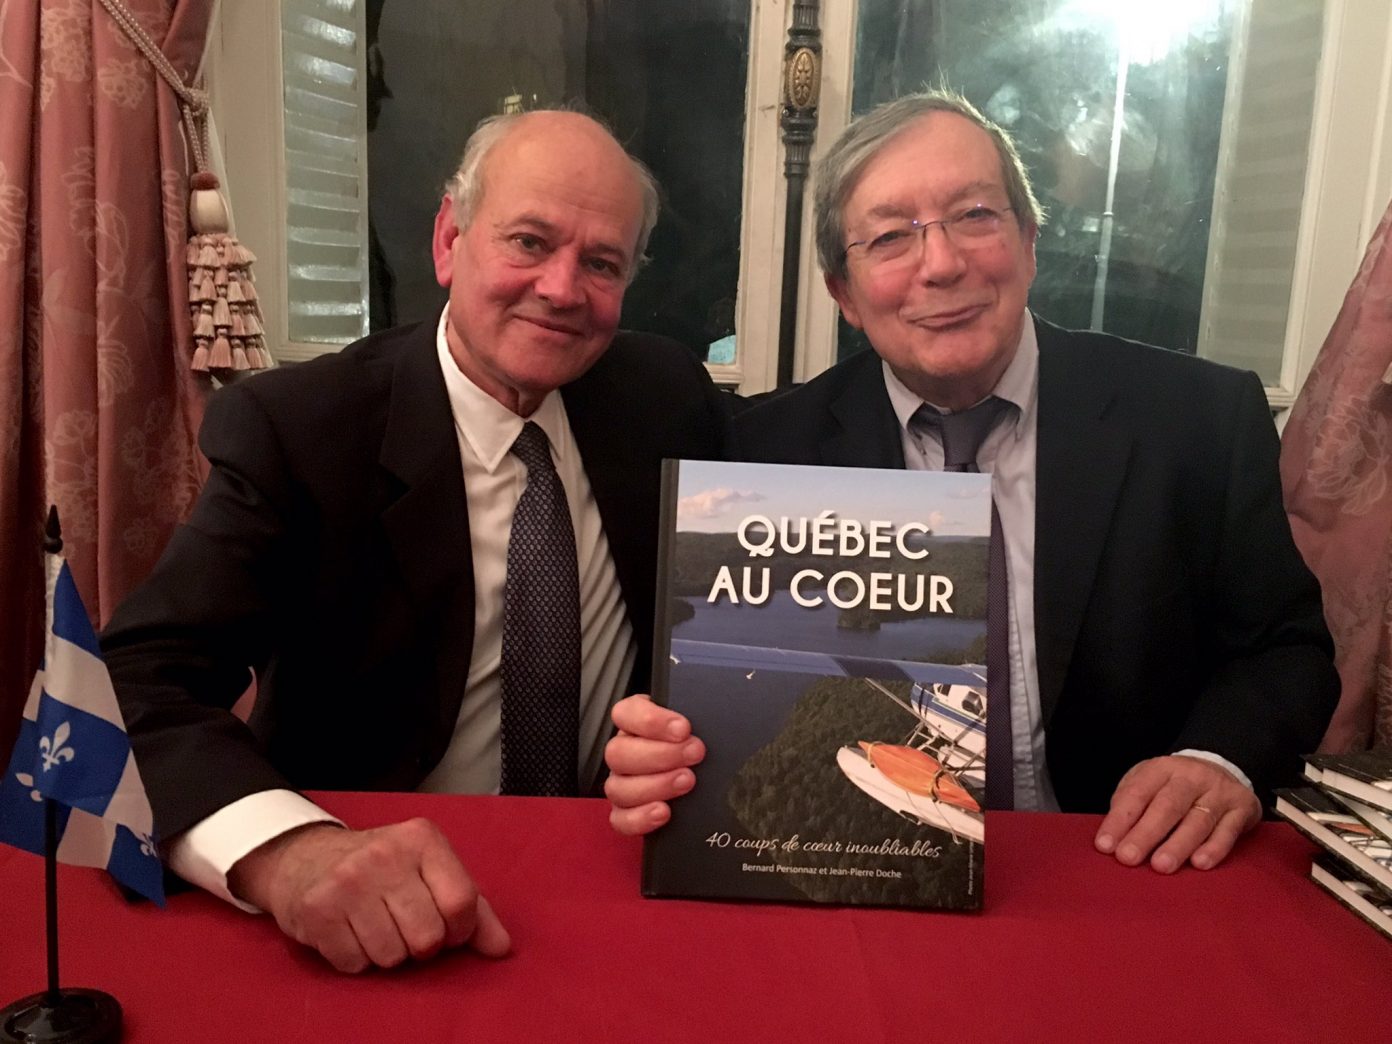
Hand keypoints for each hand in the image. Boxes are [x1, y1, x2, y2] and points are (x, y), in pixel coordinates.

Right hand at [228, 819, 509, 972]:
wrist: (305, 858)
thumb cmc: (381, 869)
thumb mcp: (430, 871)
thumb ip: (473, 908)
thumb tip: (502, 948)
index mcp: (422, 839)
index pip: (461, 903)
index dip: (459, 930)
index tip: (445, 926)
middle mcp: (385, 854)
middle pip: (427, 937)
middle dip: (421, 945)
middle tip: (404, 925)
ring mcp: (347, 881)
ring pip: (392, 957)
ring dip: (387, 953)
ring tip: (375, 925)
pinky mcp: (316, 909)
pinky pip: (356, 964)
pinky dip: (356, 959)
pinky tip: (349, 931)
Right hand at [604, 694, 704, 835]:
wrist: (708, 774)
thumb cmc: (699, 742)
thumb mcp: (700, 722)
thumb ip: (697, 715)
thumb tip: (712, 715)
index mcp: (635, 723)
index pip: (625, 713)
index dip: (650, 721)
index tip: (683, 728)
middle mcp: (623, 752)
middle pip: (618, 753)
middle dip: (660, 755)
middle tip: (694, 753)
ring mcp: (621, 784)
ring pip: (618, 788)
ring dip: (655, 785)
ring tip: (687, 781)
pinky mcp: (626, 814)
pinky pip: (620, 820)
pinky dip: (640, 817)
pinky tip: (664, 812)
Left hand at [1094, 755, 1260, 872]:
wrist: (1223, 768)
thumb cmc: (1173, 786)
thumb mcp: (1147, 782)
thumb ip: (1128, 804)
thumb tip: (1112, 838)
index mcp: (1161, 768)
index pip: (1137, 793)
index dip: (1120, 820)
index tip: (1105, 845)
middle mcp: (1192, 777)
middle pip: (1167, 806)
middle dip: (1146, 834)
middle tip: (1128, 857)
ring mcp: (1219, 792)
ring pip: (1198, 820)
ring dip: (1178, 845)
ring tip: (1161, 865)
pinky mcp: (1242, 808)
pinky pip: (1228, 831)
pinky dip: (1214, 848)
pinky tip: (1199, 863)